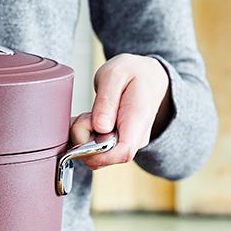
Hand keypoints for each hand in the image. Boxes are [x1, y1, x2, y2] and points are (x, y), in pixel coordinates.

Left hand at [70, 54, 171, 168]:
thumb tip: (100, 127)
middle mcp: (135, 138)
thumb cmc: (133, 73)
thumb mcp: (115, 74)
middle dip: (83, 141)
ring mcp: (126, 142)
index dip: (97, 154)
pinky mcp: (116, 143)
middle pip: (104, 157)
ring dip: (82, 137)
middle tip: (85, 116)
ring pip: (96, 154)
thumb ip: (106, 100)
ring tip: (89, 114)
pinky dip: (84, 137)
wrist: (150, 76)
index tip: (81, 140)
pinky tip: (89, 120)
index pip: (122, 153)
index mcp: (138, 120)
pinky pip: (95, 149)